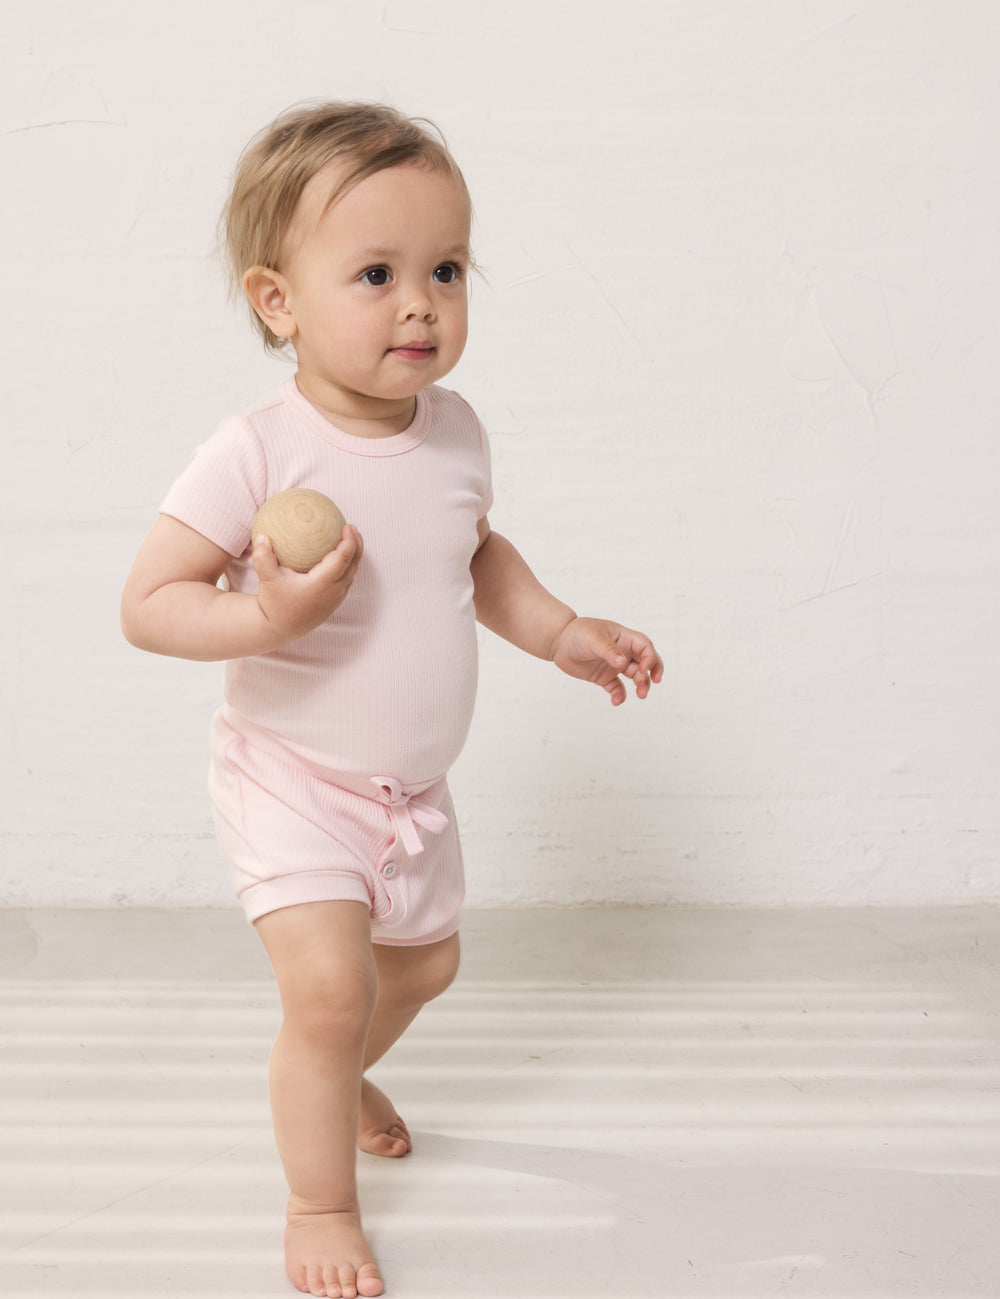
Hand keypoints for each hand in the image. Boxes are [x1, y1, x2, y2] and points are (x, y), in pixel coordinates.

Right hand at [253, 524, 362, 644]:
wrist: (281, 629)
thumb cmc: (274, 602)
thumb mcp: (267, 580)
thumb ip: (263, 558)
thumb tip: (262, 536)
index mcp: (321, 584)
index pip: (342, 559)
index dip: (349, 542)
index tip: (347, 526)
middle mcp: (333, 591)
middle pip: (353, 564)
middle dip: (356, 544)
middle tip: (350, 526)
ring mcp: (336, 598)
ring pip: (352, 572)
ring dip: (354, 554)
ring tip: (349, 537)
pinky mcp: (334, 601)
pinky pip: (347, 578)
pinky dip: (347, 564)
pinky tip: (339, 554)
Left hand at [550, 617, 662, 705]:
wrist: (559, 642)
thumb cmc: (578, 633)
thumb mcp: (594, 638)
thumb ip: (609, 650)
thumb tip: (623, 662)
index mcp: (624, 638)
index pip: (645, 646)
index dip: (650, 657)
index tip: (644, 669)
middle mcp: (623, 651)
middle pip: (646, 662)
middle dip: (652, 672)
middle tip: (651, 683)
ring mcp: (615, 665)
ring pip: (635, 676)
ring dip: (641, 685)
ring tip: (641, 695)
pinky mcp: (605, 677)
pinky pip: (617, 688)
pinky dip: (619, 695)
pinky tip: (617, 701)